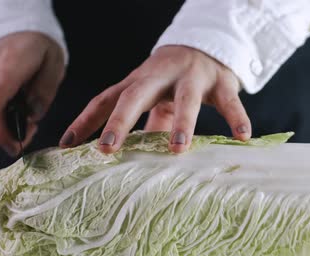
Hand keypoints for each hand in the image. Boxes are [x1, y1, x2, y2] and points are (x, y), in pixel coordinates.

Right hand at [0, 31, 64, 155]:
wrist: (16, 28)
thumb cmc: (38, 46)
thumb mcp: (54, 63)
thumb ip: (45, 90)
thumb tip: (33, 116)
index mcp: (7, 65)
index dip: (2, 129)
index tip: (17, 144)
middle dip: (8, 137)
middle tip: (32, 132)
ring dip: (6, 130)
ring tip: (29, 119)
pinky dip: (0, 121)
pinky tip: (17, 113)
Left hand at [60, 45, 250, 153]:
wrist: (208, 45)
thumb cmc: (173, 78)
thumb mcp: (153, 96)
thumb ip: (141, 123)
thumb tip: (124, 157)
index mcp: (138, 81)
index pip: (106, 98)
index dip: (86, 120)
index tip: (67, 145)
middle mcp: (160, 76)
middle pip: (136, 95)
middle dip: (120, 120)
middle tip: (107, 148)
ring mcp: (191, 77)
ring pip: (185, 98)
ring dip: (181, 123)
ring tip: (177, 149)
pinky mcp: (220, 82)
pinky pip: (230, 101)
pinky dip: (236, 118)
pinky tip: (243, 137)